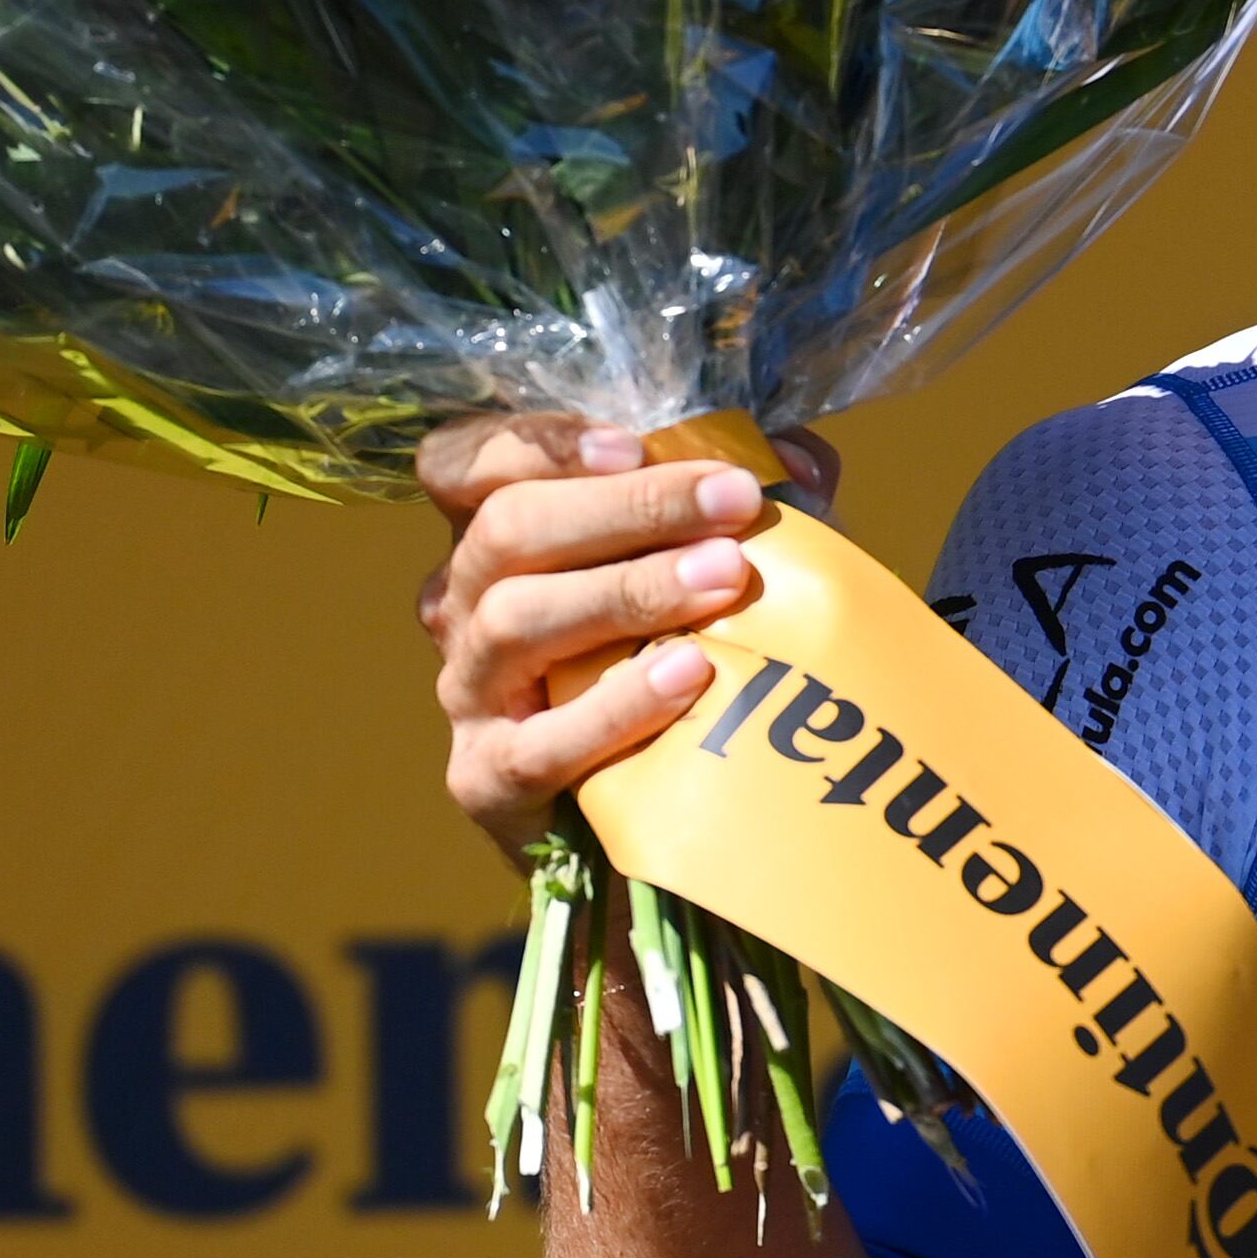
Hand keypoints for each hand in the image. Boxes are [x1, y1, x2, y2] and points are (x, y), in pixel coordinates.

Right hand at [415, 416, 842, 857]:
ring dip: (628, 591)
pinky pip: (539, 741)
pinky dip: (616, 705)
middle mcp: (463, 603)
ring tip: (725, 578)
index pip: (460, 462)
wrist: (645, 814)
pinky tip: (689, 673)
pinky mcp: (485, 779)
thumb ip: (735, 501)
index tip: (633, 447)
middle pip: (506, 530)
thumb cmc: (668, 661)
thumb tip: (796, 461)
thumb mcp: (699, 563)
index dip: (534, 443)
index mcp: (496, 536)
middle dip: (627, 508)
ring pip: (515, 620)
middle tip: (734, 500)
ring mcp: (468, 692)